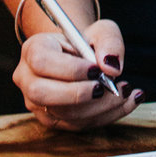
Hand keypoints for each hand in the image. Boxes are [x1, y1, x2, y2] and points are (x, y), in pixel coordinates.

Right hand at [13, 19, 141, 130]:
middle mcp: (28, 78)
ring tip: (126, 91)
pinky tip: (127, 102)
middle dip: (80, 94)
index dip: (69, 69)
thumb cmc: (87, 42)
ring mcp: (36, 104)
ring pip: (62, 114)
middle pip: (43, 94)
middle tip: (108, 87)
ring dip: (99, 108)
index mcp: (33, 49)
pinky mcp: (52, 121)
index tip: (97, 70)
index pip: (42, 62)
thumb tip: (112, 67)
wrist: (81, 59)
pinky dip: (106, 116)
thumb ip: (109, 41)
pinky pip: (76, 125)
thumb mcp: (101, 31)